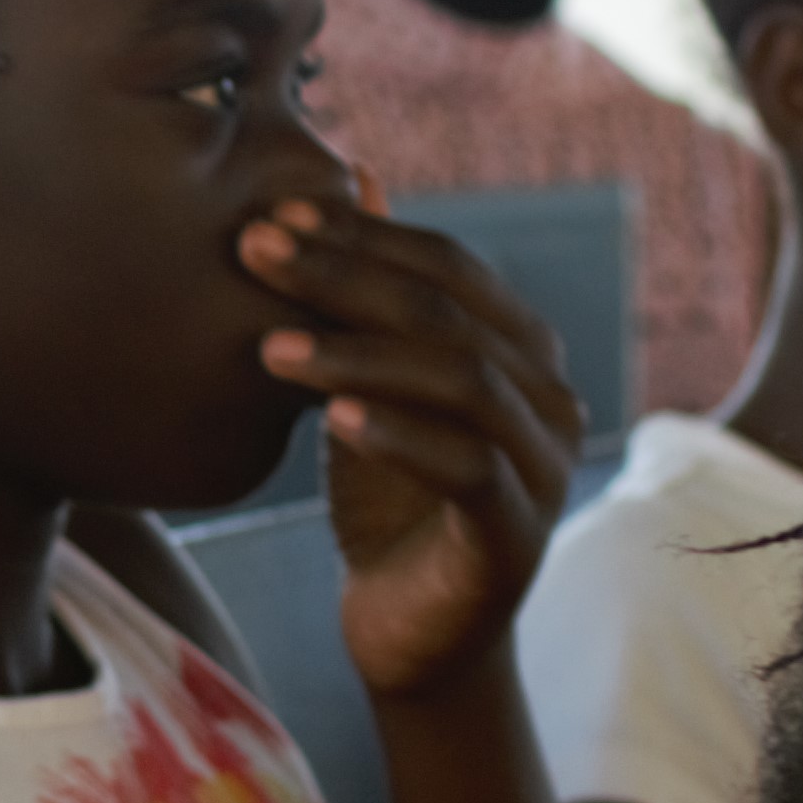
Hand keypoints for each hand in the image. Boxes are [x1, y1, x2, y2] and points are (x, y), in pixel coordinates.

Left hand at [240, 198, 580, 703]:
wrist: (408, 633)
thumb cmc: (385, 500)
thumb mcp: (368, 384)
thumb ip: (371, 291)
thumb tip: (358, 169)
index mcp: (519, 347)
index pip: (447, 265)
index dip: (360, 236)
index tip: (265, 216)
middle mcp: (549, 394)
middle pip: (449, 311)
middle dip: (345, 276)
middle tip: (254, 254)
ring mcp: (544, 463)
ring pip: (460, 381)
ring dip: (359, 354)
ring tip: (268, 346)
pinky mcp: (517, 533)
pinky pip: (466, 468)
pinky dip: (396, 437)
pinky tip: (329, 420)